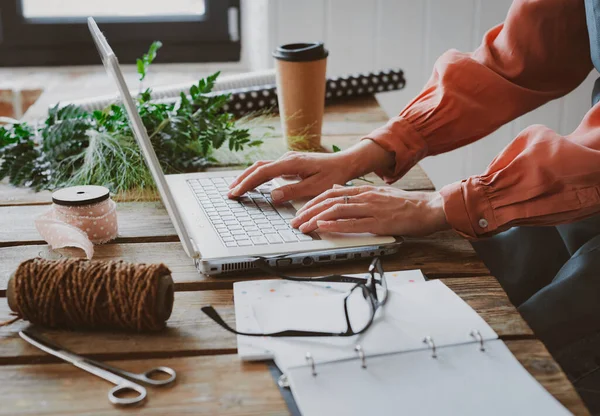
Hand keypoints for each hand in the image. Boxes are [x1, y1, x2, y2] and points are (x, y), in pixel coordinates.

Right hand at [227, 140, 394, 201]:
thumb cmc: (334, 175)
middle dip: (242, 180)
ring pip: (262, 167)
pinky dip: (257, 175)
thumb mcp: (316, 187)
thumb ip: (293, 191)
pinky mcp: (290, 163)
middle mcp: (287, 158)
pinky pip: (269, 168)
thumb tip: (273, 195)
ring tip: (236, 188)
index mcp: (292, 163)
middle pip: (258, 167)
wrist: (345, 163)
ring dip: (248, 177)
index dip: (247, 183)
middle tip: (230, 192)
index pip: (263, 173)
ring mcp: (288, 160)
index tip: (236, 192)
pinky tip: (252, 183)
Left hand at [290, 185, 449, 236]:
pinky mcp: (380, 222)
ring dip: (316, 219)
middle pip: (329, 201)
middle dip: (308, 211)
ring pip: (337, 211)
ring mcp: (372, 208)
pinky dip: (335, 225)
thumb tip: (338, 192)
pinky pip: (353, 223)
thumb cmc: (407, 204)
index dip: (312, 202)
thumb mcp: (380, 194)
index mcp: (364, 190)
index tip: (300, 211)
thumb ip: (359, 194)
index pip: (331, 193)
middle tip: (294, 222)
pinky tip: (323, 228)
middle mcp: (365, 196)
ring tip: (303, 227)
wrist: (430, 207)